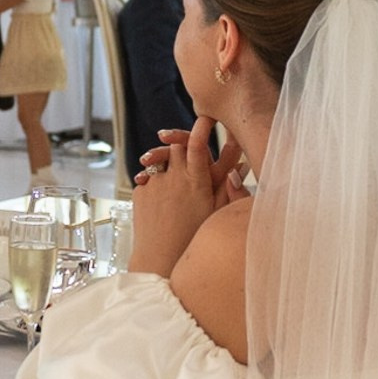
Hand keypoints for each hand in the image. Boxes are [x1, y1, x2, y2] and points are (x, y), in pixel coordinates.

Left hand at [131, 116, 231, 276]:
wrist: (158, 259)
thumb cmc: (192, 240)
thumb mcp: (215, 214)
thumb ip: (228, 190)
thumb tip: (237, 170)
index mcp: (196, 181)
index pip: (197, 144)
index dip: (201, 128)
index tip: (206, 119)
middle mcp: (174, 178)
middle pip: (176, 147)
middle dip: (183, 145)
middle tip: (190, 151)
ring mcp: (154, 183)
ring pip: (161, 161)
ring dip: (168, 166)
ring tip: (174, 182)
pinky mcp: (140, 192)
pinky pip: (149, 178)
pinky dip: (157, 183)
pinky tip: (163, 200)